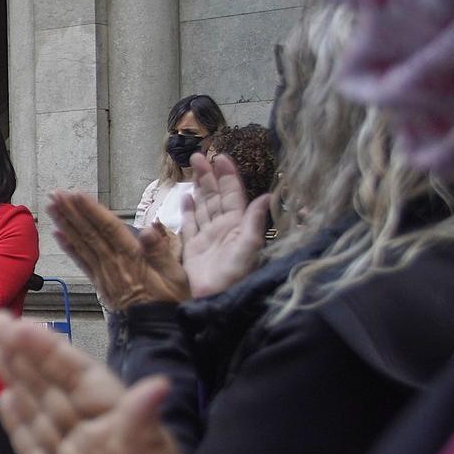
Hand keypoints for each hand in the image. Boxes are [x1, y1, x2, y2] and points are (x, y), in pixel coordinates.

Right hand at [0, 315, 234, 453]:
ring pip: (43, 414)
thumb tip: (154, 385)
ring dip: (19, 381)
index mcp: (126, 436)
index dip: (53, 354)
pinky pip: (35, 450)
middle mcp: (100, 443)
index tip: (22, 327)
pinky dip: (18, 423)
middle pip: (58, 390)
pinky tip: (3, 400)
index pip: (85, 383)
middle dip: (28, 355)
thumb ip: (151, 441)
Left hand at [46, 190, 185, 311]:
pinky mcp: (99, 284)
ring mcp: (104, 274)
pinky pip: (81, 263)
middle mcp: (113, 263)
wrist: (157, 332)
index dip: (91, 211)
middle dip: (72, 212)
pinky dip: (69, 247)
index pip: (108, 229)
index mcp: (132, 257)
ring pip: (82, 244)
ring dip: (66, 224)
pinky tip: (57, 234)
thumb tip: (147, 230)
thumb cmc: (172, 301)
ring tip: (52, 206)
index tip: (75, 195)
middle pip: (89, 233)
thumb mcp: (177, 276)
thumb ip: (162, 253)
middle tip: (55, 193)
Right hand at [179, 153, 269, 298]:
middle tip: (199, 155)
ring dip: (199, 187)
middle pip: (215, 195)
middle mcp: (223, 226)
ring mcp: (208, 236)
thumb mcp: (249, 246)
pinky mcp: (194, 248)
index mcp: (236, 223)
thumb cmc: (234, 275)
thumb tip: (267, 195)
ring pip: (203, 205)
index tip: (220, 156)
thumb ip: (255, 220)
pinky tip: (186, 198)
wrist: (215, 298)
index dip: (227, 174)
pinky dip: (188, 211)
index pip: (232, 193)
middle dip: (208, 175)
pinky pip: (190, 225)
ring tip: (193, 168)